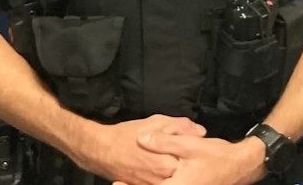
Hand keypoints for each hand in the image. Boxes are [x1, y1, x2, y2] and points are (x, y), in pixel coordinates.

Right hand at [74, 115, 206, 184]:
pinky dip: (165, 178)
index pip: (191, 161)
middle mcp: (161, 180)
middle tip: (189, 155)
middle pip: (183, 173)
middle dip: (189, 164)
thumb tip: (201, 131)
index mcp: (167, 163)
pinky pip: (159, 184)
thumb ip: (180, 127)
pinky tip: (164, 169)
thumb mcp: (155, 123)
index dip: (197, 153)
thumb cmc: (126, 135)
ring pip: (173, 180)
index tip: (201, 147)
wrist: (101, 151)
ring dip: (178, 172)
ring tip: (172, 159)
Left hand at [113, 134, 266, 184]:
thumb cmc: (216, 156)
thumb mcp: (190, 145)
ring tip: (128, 179)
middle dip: (137, 184)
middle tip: (117, 181)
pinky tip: (152, 179)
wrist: (239, 168)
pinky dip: (159, 184)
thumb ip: (165, 142)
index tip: (116, 182)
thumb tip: (142, 138)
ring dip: (146, 184)